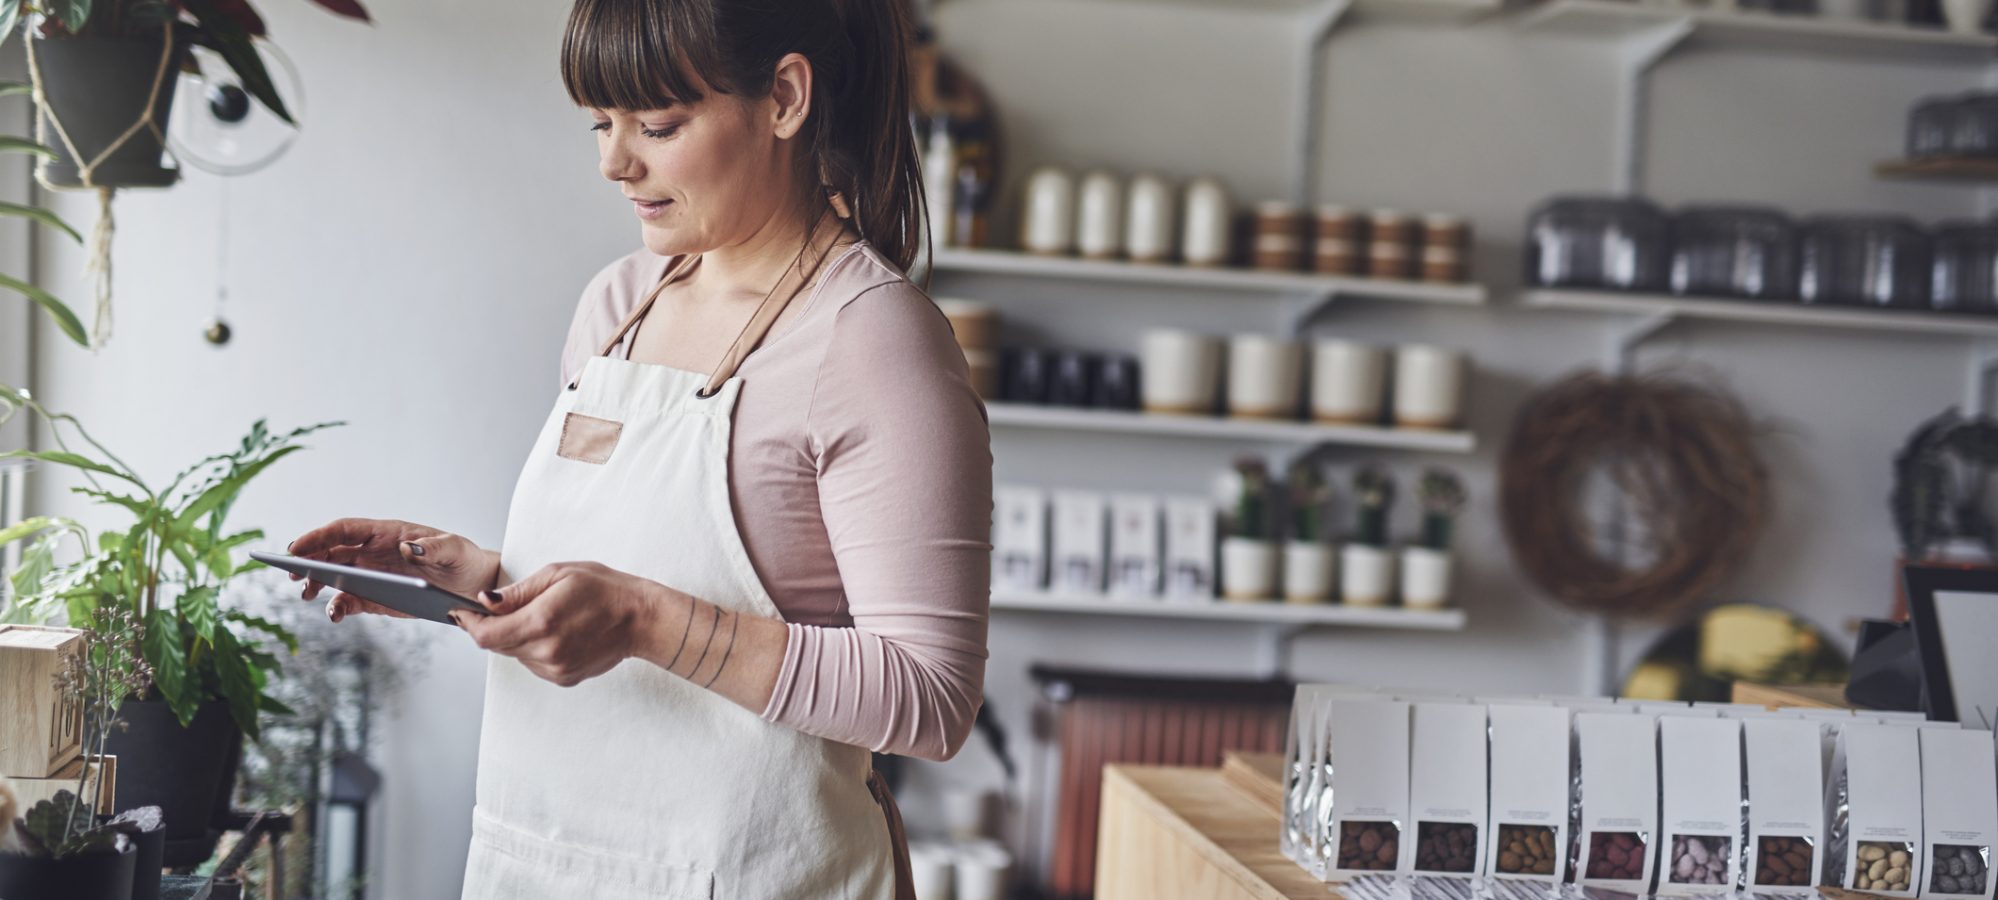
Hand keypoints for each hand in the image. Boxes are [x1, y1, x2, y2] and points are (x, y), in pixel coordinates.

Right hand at [285, 517, 500, 621]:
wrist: (472, 586)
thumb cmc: (462, 558)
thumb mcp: (454, 549)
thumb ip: (434, 547)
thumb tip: (408, 546)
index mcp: (386, 533)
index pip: (343, 530)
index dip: (317, 537)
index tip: (296, 547)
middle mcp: (372, 552)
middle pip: (329, 552)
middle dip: (306, 560)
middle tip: (290, 574)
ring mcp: (371, 575)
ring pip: (333, 577)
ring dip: (315, 583)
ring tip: (305, 594)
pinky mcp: (375, 598)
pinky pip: (348, 601)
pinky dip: (337, 607)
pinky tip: (335, 614)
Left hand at [453, 561, 671, 687]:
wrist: (640, 619)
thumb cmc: (604, 589)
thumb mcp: (558, 574)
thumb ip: (517, 591)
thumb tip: (485, 601)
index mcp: (541, 622)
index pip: (485, 635)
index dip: (468, 623)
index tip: (461, 611)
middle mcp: (545, 651)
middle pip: (497, 645)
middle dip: (492, 626)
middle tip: (500, 607)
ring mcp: (555, 669)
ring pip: (515, 654)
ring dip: (516, 637)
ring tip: (542, 616)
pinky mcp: (563, 678)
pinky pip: (533, 663)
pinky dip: (534, 647)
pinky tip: (556, 632)